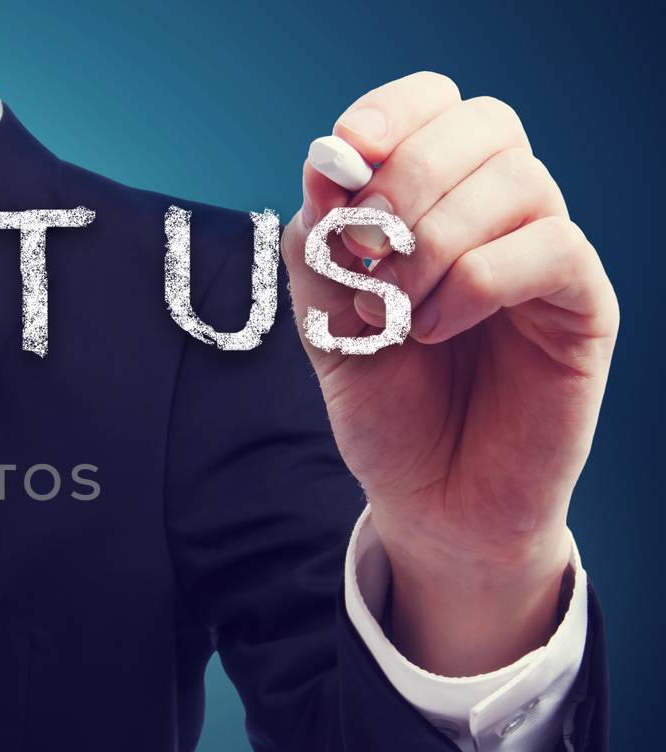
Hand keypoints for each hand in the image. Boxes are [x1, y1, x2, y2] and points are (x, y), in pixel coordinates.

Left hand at [281, 72, 617, 675]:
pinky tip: (435, 331)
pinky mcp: (581, 306)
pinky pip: (548, 248)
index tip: (344, 156)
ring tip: (397, 312)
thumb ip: (321, 243)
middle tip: (368, 257)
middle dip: (409, 179)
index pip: (435, 103)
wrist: (428, 496)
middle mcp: (499, 214)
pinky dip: (476, 282)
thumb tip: (325, 161)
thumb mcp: (325, 319)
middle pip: (485, 126)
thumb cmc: (385, 403)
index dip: (391, 113)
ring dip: (435, 242)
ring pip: (519, 182)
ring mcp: (545, 255)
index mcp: (437, 199)